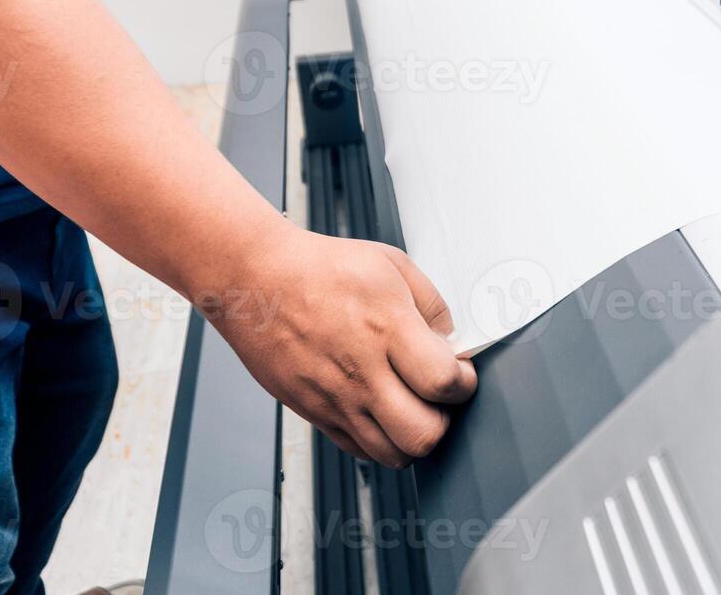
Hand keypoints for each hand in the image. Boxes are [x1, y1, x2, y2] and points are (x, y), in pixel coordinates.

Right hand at [207, 225, 476, 466]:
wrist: (256, 281)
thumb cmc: (320, 269)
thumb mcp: (392, 266)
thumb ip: (432, 306)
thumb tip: (452, 343)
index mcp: (386, 328)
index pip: (444, 383)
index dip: (464, 383)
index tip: (460, 373)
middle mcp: (361, 371)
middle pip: (423, 434)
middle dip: (444, 419)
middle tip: (439, 396)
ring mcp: (335, 399)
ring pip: (392, 455)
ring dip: (413, 436)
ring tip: (411, 406)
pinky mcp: (314, 413)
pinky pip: (359, 451)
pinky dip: (380, 441)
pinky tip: (382, 411)